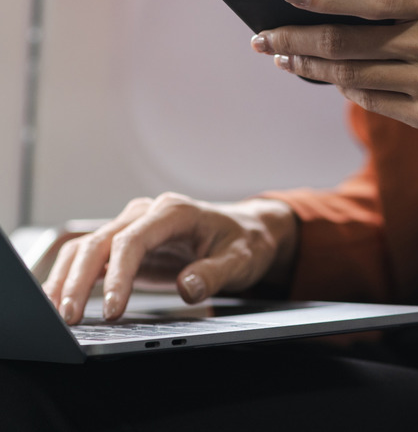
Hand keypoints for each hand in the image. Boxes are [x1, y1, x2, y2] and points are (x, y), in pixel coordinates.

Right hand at [42, 193, 297, 324]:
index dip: (118, 275)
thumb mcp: (241, 259)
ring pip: (87, 246)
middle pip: (100, 242)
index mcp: (174, 212)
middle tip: (71, 317)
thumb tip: (187, 288)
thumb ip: (214, 273)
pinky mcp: (129, 243)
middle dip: (79, 280)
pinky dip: (73, 276)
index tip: (112, 308)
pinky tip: (62, 300)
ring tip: (58, 314)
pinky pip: (93, 255)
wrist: (248, 230)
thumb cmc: (245, 241)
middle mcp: (148, 214)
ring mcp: (134, 226)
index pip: (133, 240)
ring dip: (67, 278)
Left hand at [251, 0, 417, 134]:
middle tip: (264, 40)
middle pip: (347, 45)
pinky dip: (346, 89)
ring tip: (286, 60)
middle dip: (296, 42)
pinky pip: (373, 102)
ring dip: (311, 70)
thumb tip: (335, 9)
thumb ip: (401, 1)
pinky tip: (329, 80)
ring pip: (353, 78)